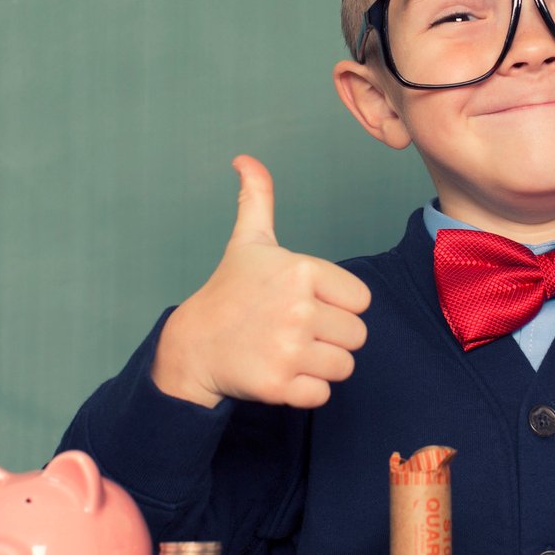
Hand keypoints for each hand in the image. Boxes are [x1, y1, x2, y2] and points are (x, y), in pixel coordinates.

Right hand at [150, 156, 371, 409]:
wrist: (193, 345)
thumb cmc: (229, 292)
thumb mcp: (249, 242)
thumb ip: (258, 198)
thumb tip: (245, 159)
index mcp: (301, 271)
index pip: (361, 300)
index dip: (338, 305)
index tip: (306, 303)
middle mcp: (298, 309)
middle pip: (357, 335)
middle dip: (332, 337)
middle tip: (296, 331)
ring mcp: (289, 349)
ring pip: (344, 366)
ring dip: (321, 365)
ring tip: (289, 351)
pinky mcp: (280, 385)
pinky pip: (323, 394)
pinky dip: (306, 390)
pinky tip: (281, 373)